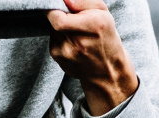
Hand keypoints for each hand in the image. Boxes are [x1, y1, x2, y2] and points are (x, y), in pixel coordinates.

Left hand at [46, 0, 137, 116]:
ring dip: (60, 27)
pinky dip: (59, 37)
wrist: (106, 69)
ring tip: (75, 32)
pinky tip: (72, 42)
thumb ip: (83, 1)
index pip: (58, 19)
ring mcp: (66, 53)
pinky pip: (53, 40)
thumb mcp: (103, 12)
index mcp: (93, 26)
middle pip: (54, 23)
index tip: (58, 5)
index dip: (53, 10)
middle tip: (71, 18)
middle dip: (60, 16)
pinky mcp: (58, 58)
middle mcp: (78, 42)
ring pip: (52, 30)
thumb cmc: (105, 36)